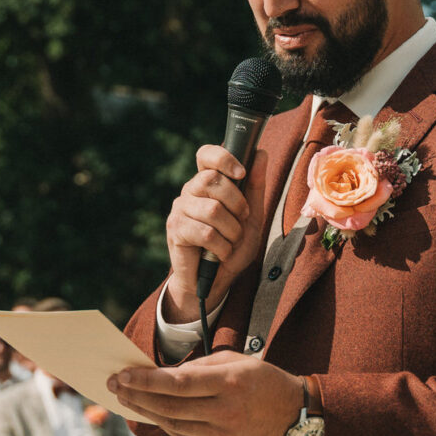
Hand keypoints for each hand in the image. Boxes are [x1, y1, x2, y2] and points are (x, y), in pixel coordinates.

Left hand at [109, 351, 305, 435]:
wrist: (297, 418)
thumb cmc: (264, 381)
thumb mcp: (236, 361)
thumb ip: (199, 368)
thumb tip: (163, 376)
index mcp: (230, 383)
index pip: (177, 383)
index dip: (145, 380)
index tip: (122, 375)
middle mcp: (226, 413)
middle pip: (169, 406)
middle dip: (137, 395)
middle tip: (114, 386)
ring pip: (173, 425)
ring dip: (146, 412)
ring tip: (127, 399)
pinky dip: (167, 425)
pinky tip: (153, 414)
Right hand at [160, 146, 269, 322]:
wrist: (214, 281)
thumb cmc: (231, 246)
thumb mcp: (252, 217)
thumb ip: (255, 187)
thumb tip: (260, 153)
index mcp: (208, 183)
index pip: (206, 154)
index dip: (223, 157)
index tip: (241, 173)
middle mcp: (190, 191)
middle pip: (212, 179)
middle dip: (237, 203)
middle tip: (241, 221)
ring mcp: (180, 209)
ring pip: (212, 209)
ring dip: (231, 231)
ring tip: (230, 242)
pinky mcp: (175, 229)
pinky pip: (205, 233)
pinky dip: (221, 247)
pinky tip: (219, 254)